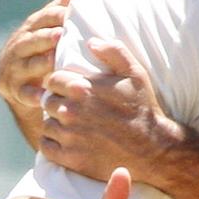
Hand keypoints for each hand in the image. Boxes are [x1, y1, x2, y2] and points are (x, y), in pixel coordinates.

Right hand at [0, 0, 89, 144]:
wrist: (28, 81)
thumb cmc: (49, 44)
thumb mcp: (58, 22)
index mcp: (32, 26)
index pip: (44, 17)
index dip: (58, 14)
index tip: (74, 11)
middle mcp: (19, 45)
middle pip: (32, 39)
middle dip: (46, 37)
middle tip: (61, 36)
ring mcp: (14, 67)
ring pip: (28, 65)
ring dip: (42, 64)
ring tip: (55, 63)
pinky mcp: (14, 89)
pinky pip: (25, 93)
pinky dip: (35, 94)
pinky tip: (46, 95)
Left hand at [40, 38, 184, 182]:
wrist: (153, 148)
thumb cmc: (143, 109)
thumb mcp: (136, 74)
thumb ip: (114, 52)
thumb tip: (91, 42)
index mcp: (82, 89)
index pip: (53, 80)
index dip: (62, 84)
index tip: (74, 91)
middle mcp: (71, 111)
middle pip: (47, 101)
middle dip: (59, 103)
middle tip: (76, 109)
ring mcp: (68, 136)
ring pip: (47, 124)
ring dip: (57, 123)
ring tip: (75, 125)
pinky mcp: (68, 157)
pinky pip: (46, 146)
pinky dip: (54, 144)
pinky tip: (71, 141)